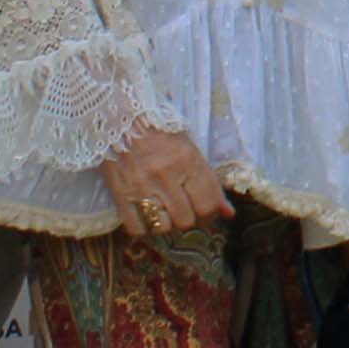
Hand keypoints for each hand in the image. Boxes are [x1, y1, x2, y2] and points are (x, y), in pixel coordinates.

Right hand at [104, 127, 228, 238]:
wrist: (121, 119)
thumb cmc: (161, 133)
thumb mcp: (191, 152)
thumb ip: (210, 184)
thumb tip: (228, 213)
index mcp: (187, 161)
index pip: (207, 205)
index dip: (210, 213)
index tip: (205, 210)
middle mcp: (165, 175)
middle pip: (186, 220)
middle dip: (188, 217)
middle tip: (184, 207)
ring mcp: (141, 186)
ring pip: (163, 227)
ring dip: (166, 223)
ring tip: (164, 210)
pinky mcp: (120, 194)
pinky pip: (136, 228)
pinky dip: (143, 227)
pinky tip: (146, 214)